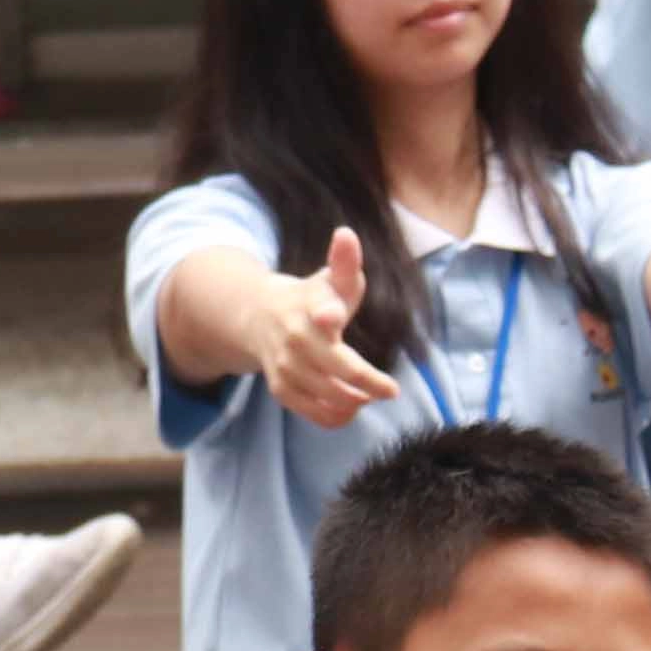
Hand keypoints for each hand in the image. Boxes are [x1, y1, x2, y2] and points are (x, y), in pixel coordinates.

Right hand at [259, 226, 399, 427]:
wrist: (260, 318)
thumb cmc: (311, 298)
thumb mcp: (331, 278)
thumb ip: (345, 261)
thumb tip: (346, 234)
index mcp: (310, 306)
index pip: (321, 310)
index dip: (326, 312)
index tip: (331, 317)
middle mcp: (295, 338)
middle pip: (337, 367)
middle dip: (368, 382)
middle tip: (390, 390)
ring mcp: (285, 366)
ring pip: (328, 395)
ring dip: (355, 400)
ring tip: (370, 395)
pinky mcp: (281, 388)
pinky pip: (312, 412)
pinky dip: (336, 416)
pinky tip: (352, 407)